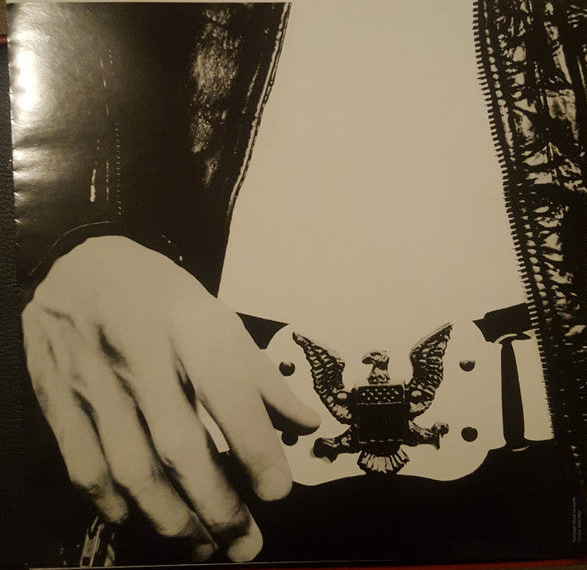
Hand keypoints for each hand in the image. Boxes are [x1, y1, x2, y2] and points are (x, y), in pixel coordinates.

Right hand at [22, 236, 318, 561]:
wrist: (79, 267)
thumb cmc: (160, 294)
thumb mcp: (217, 317)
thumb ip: (260, 375)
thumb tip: (304, 425)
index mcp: (189, 322)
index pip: (227, 389)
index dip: (255, 444)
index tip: (279, 490)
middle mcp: (140, 351)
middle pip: (178, 442)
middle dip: (216, 503)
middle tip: (246, 542)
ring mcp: (92, 378)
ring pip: (131, 466)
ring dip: (170, 518)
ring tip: (204, 546)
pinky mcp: (58, 398)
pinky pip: (85, 466)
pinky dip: (117, 505)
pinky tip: (144, 521)